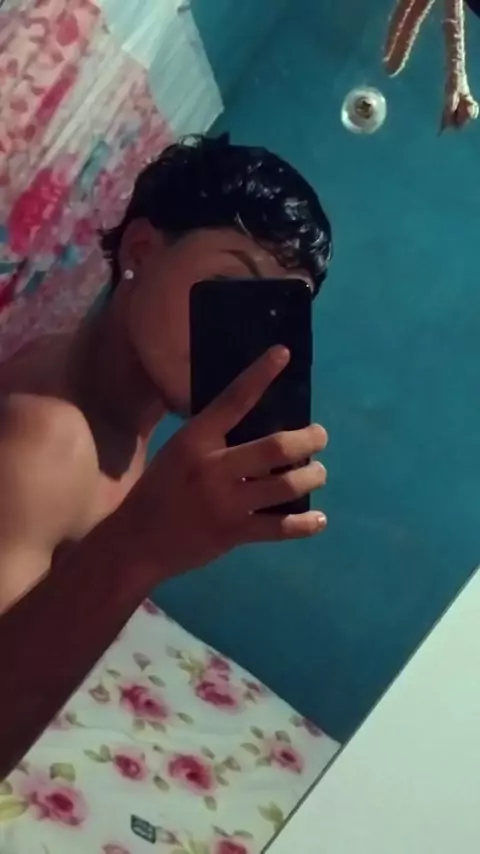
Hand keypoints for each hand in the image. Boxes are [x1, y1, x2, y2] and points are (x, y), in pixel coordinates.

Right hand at [124, 347, 327, 577]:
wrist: (136, 542)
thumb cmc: (159, 492)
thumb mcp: (177, 453)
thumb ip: (211, 439)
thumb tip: (256, 423)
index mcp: (195, 440)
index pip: (233, 400)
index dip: (260, 375)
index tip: (283, 354)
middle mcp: (213, 467)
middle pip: (275, 448)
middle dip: (307, 440)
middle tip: (319, 436)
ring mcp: (226, 502)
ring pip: (285, 485)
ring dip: (311, 477)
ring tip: (318, 473)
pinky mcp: (234, 533)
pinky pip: (280, 528)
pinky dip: (305, 524)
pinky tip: (318, 520)